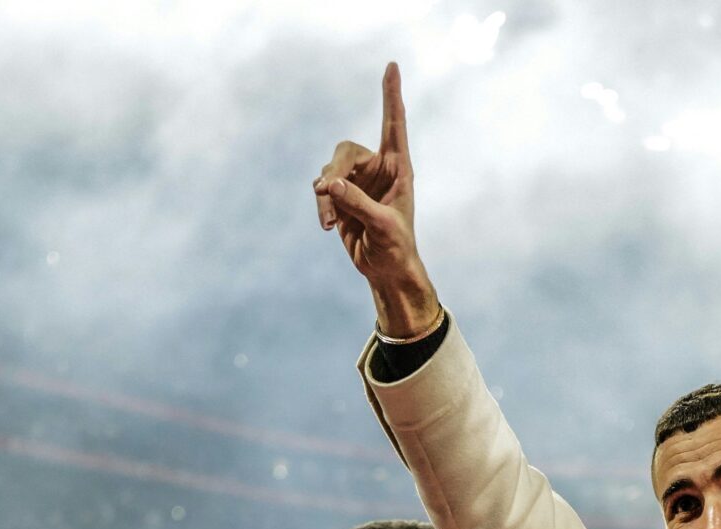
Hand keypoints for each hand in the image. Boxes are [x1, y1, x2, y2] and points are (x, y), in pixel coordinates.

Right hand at [315, 63, 439, 337]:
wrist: (385, 270)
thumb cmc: (396, 248)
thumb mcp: (382, 225)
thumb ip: (357, 203)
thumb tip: (328, 184)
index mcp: (398, 168)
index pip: (394, 123)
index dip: (392, 94)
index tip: (392, 66)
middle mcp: (378, 169)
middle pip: (346, 151)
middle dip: (334, 171)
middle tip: (326, 193)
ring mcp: (358, 183)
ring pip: (330, 172)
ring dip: (325, 196)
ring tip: (330, 222)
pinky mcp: (342, 198)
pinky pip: (323, 192)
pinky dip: (322, 207)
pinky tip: (328, 226)